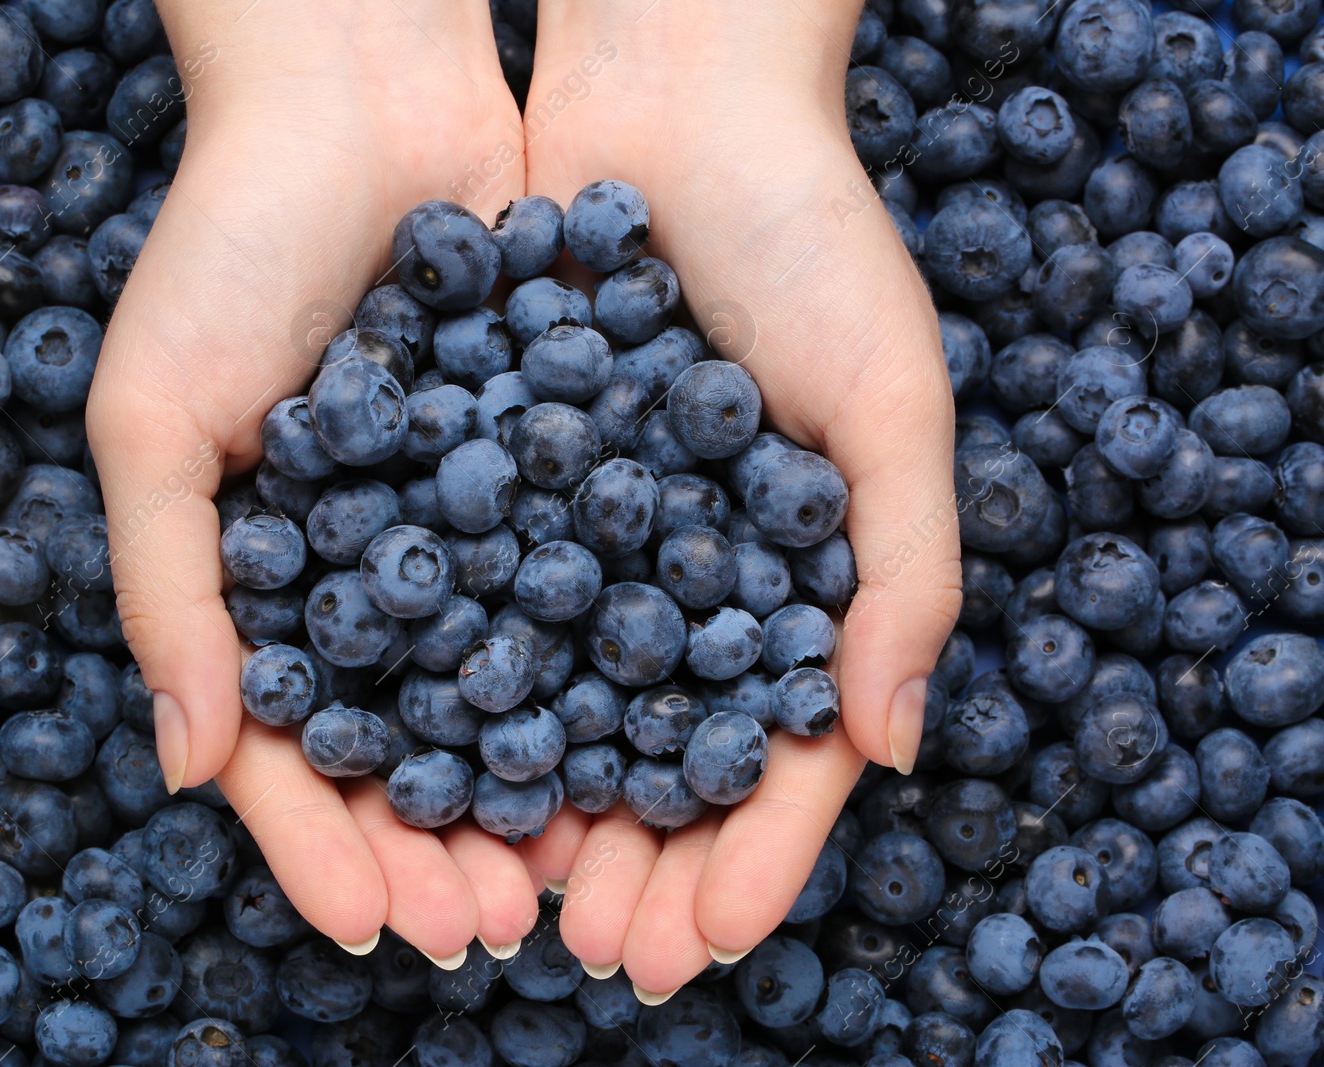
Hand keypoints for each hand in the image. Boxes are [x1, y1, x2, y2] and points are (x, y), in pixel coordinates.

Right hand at [88, 0, 543, 959]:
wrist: (361, 88)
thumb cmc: (226, 241)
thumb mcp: (155, 416)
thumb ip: (166, 591)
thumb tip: (191, 769)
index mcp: (262, 584)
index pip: (293, 753)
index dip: (329, 848)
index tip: (386, 924)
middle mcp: (371, 571)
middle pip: (409, 745)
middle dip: (447, 844)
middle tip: (501, 926)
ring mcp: (464, 526)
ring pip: (507, 690)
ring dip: (537, 787)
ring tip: (579, 870)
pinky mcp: (551, 468)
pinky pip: (583, 589)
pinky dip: (608, 666)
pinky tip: (647, 738)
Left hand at [522, 1, 961, 996]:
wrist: (673, 95)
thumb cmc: (813, 234)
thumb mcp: (892, 401)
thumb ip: (907, 575)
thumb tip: (891, 750)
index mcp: (797, 581)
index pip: (776, 754)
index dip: (752, 857)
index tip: (706, 940)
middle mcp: (686, 577)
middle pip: (658, 755)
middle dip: (633, 862)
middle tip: (593, 951)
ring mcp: (590, 538)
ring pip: (558, 708)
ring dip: (535, 810)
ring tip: (503, 898)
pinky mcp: (498, 485)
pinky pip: (474, 606)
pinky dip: (456, 688)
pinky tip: (424, 764)